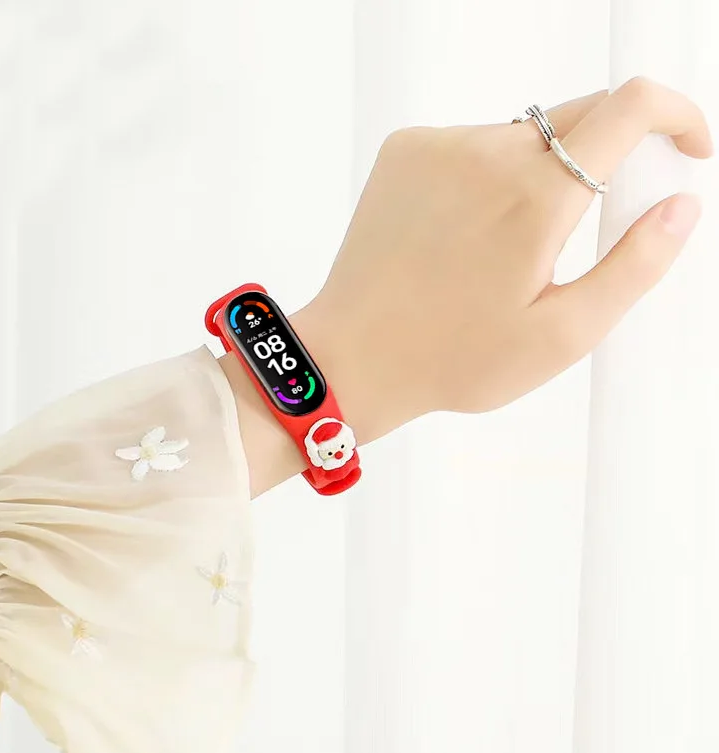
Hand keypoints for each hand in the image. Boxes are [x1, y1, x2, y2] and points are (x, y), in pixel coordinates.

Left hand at [224, 78, 711, 495]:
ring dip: (538, 175)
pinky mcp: (405, 151)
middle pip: (580, 118)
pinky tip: (463, 235)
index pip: (631, 107)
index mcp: (537, 198)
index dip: (675, 117)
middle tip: (580, 229)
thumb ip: (634, 266)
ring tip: (502, 250)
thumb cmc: (451, 358)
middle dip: (605, 159)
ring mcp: (438, 146)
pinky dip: (488, 175)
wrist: (353, 356)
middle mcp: (487, 153)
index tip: (684, 148)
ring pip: (524, 135)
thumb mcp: (561, 335)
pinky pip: (472, 143)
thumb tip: (679, 208)